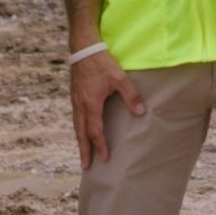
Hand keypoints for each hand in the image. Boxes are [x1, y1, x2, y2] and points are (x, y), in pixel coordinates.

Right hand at [70, 48, 144, 168]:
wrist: (83, 47)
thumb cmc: (102, 62)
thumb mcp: (119, 78)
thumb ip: (130, 96)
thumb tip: (141, 113)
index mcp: (91, 104)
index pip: (95, 131)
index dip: (100, 146)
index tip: (105, 158)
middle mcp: (80, 105)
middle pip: (81, 133)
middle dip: (84, 150)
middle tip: (85, 166)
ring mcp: (75, 100)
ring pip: (76, 126)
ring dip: (80, 140)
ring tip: (83, 152)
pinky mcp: (75, 94)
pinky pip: (75, 117)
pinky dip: (78, 128)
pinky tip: (82, 129)